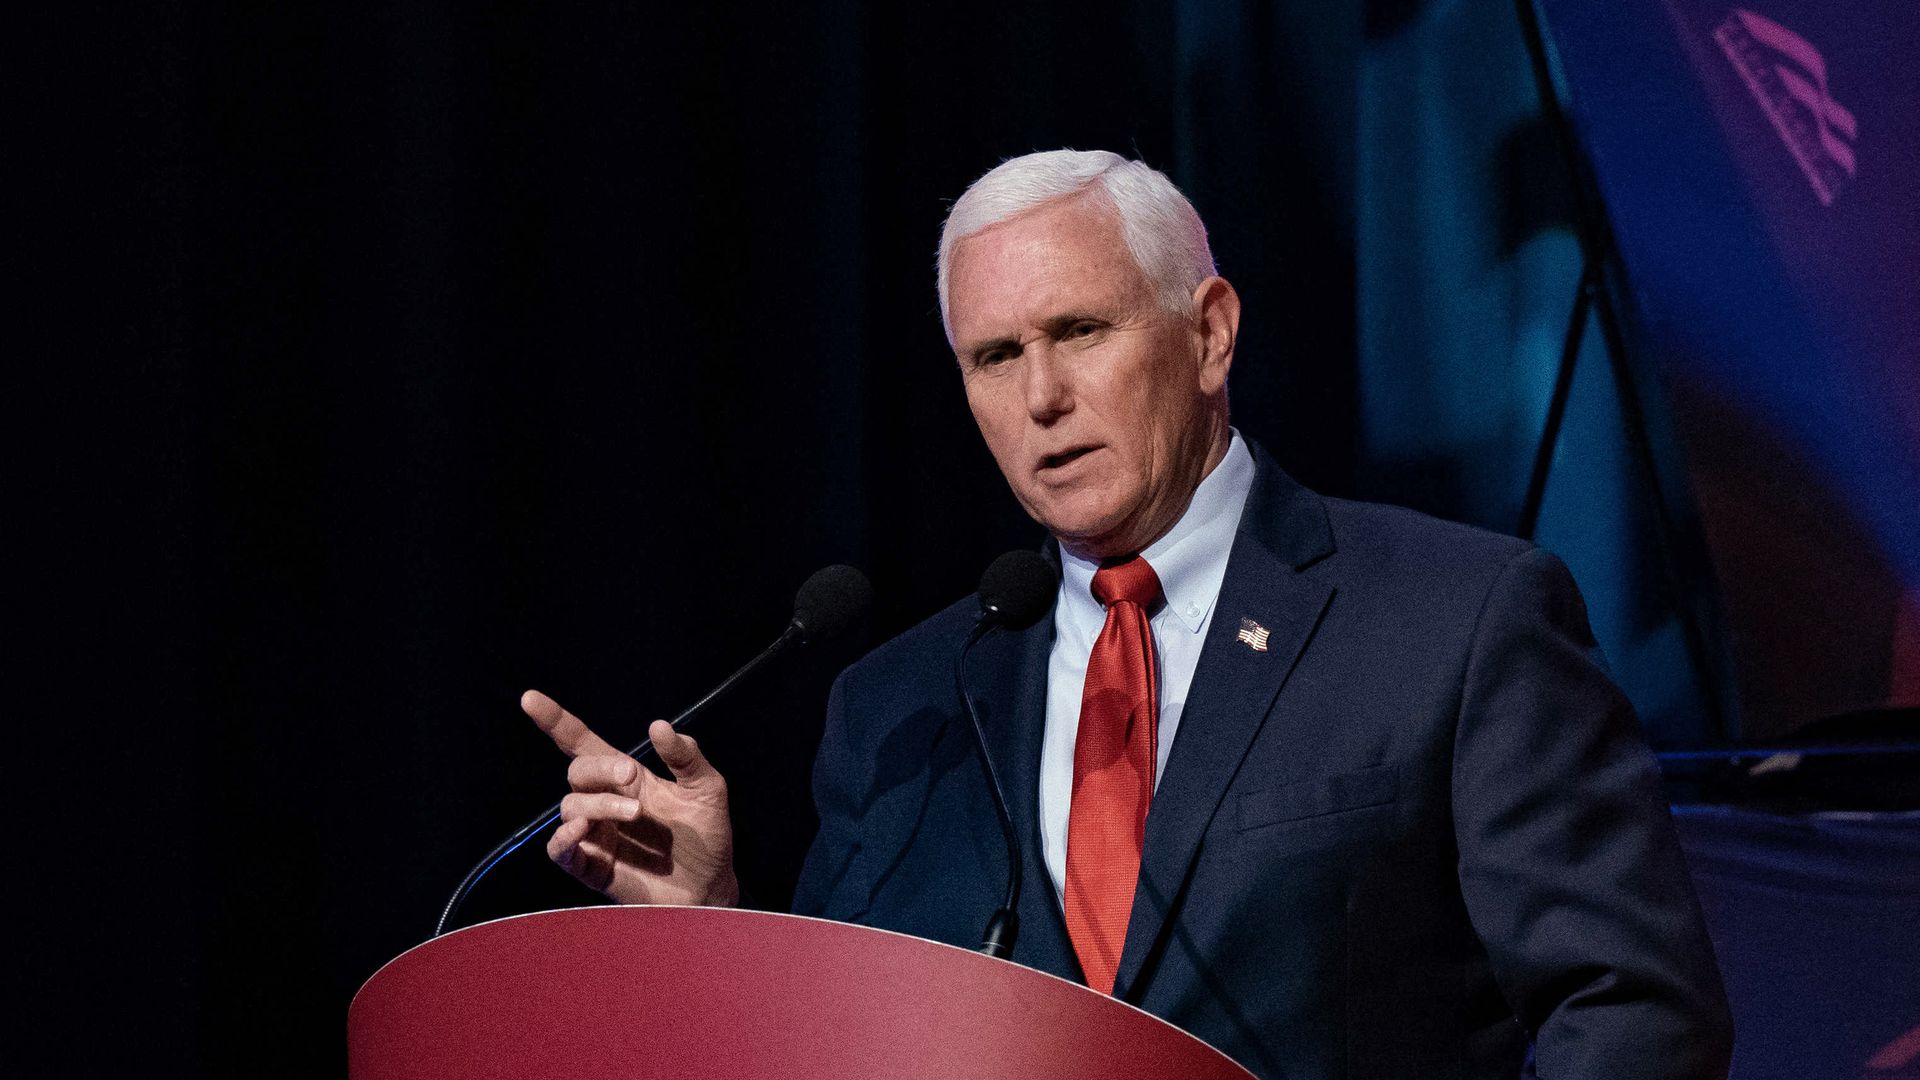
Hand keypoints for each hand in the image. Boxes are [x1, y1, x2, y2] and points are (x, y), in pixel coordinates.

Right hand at [522, 689, 739, 906]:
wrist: (711, 887)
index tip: (530, 699)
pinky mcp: (592, 866)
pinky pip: (560, 850)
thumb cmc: (707, 836)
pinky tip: (583, 830)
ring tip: (634, 812)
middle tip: (631, 776)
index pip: (583, 743)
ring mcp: (596, 834)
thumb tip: (658, 726)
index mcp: (627, 778)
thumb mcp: (707, 788)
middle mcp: (606, 802)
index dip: (556, 721)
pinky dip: (564, 838)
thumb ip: (686, 757)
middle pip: (577, 772)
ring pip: (570, 807)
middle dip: (599, 770)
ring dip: (598, 804)